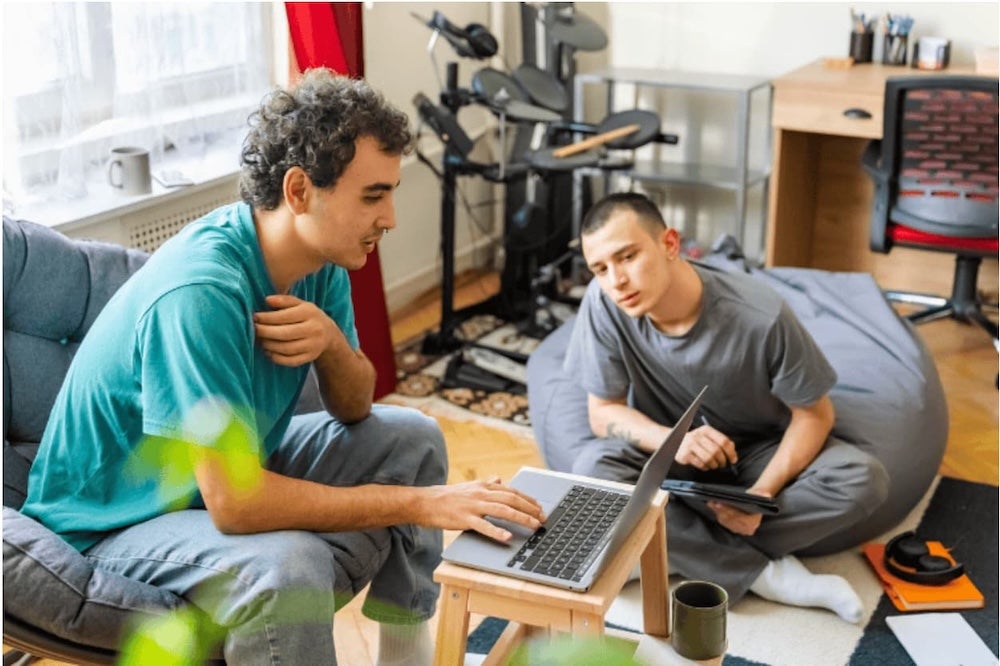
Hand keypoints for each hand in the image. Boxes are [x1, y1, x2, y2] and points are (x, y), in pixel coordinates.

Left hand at [254, 294, 337, 366]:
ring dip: (269, 345)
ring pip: (286, 348)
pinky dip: (276, 358)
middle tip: (254, 330)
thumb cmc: (308, 316)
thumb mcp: (300, 304)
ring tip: (260, 340)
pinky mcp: (310, 357)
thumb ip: (284, 300)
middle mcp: (314, 329)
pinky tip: (269, 352)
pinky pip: (290, 361)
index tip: (255, 317)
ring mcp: (313, 345)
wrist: (329, 334)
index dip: (266, 318)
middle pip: (284, 334)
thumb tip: (267, 300)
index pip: (284, 316)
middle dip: (265, 332)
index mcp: (310, 313)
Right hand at [419, 476, 545, 541]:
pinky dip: (497, 532)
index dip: (527, 499)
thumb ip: (487, 484)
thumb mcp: (470, 487)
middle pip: (511, 500)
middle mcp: (481, 493)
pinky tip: (508, 537)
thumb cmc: (448, 497)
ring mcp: (473, 506)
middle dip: (530, 509)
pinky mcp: (464, 519)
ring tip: (534, 526)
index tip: (540, 507)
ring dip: (521, 518)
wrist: (425, 501)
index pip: (511, 491)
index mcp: (484, 486)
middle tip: (543, 518)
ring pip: (502, 511)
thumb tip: (500, 479)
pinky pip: (483, 526)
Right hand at [675, 423, 736, 470]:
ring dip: (714, 465)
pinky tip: (706, 466)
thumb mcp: (707, 436)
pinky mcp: (685, 455)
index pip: (723, 441)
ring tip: (714, 465)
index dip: (731, 452)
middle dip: (723, 460)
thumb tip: (733, 453)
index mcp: (706, 430)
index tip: (733, 460)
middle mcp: (698, 436)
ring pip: (709, 458)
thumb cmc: (696, 440)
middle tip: (723, 464)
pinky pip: (700, 464)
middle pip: (716, 451)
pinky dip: (706, 467)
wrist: (674, 440)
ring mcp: (690, 445)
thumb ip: (720, 442)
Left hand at [707, 487, 770, 534]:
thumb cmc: (758, 499)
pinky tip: (712, 506)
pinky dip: (717, 513)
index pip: (738, 518)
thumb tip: (765, 494)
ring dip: (717, 511)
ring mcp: (739, 529)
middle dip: (721, 510)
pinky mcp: (732, 527)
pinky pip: (723, 521)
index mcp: (754, 523)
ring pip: (725, 521)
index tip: (719, 504)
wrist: (756, 504)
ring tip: (711, 503)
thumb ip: (763, 494)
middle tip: (713, 502)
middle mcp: (746, 529)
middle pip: (730, 519)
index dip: (728, 510)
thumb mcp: (762, 495)